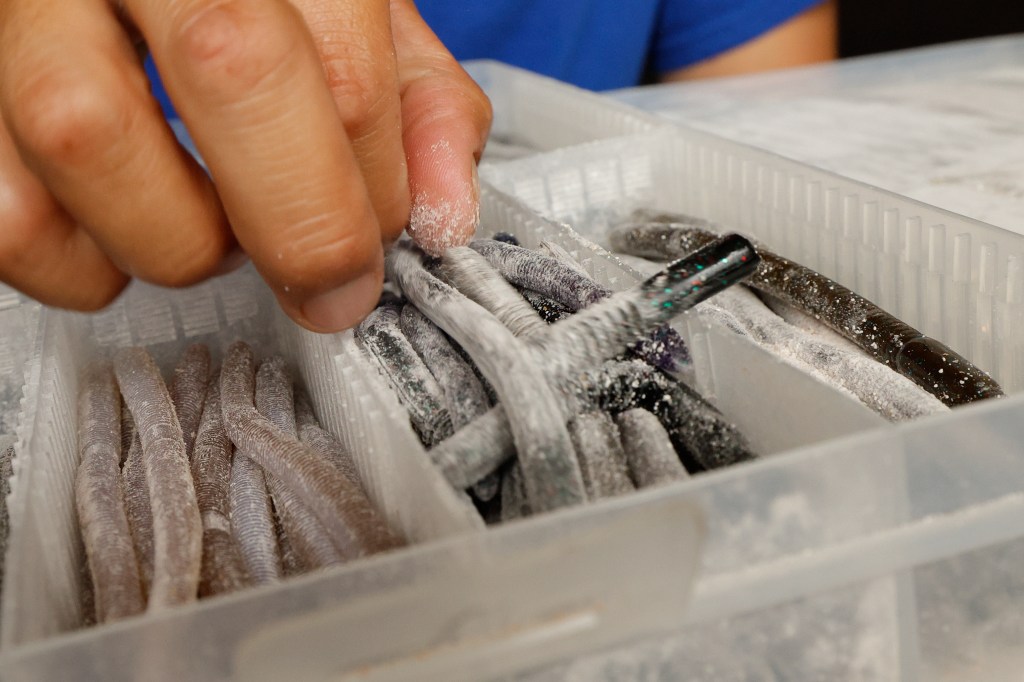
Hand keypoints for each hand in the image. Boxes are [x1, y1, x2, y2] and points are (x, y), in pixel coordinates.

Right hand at [0, 0, 490, 330]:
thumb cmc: (258, 1)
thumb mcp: (355, 22)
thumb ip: (417, 103)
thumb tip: (444, 217)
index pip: (345, 66)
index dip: (375, 188)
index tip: (382, 237)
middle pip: (233, 66)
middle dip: (302, 222)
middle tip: (326, 284)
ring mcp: (21, 7)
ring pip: (88, 133)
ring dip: (178, 239)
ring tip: (214, 235)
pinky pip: (6, 211)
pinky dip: (77, 266)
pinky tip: (125, 237)